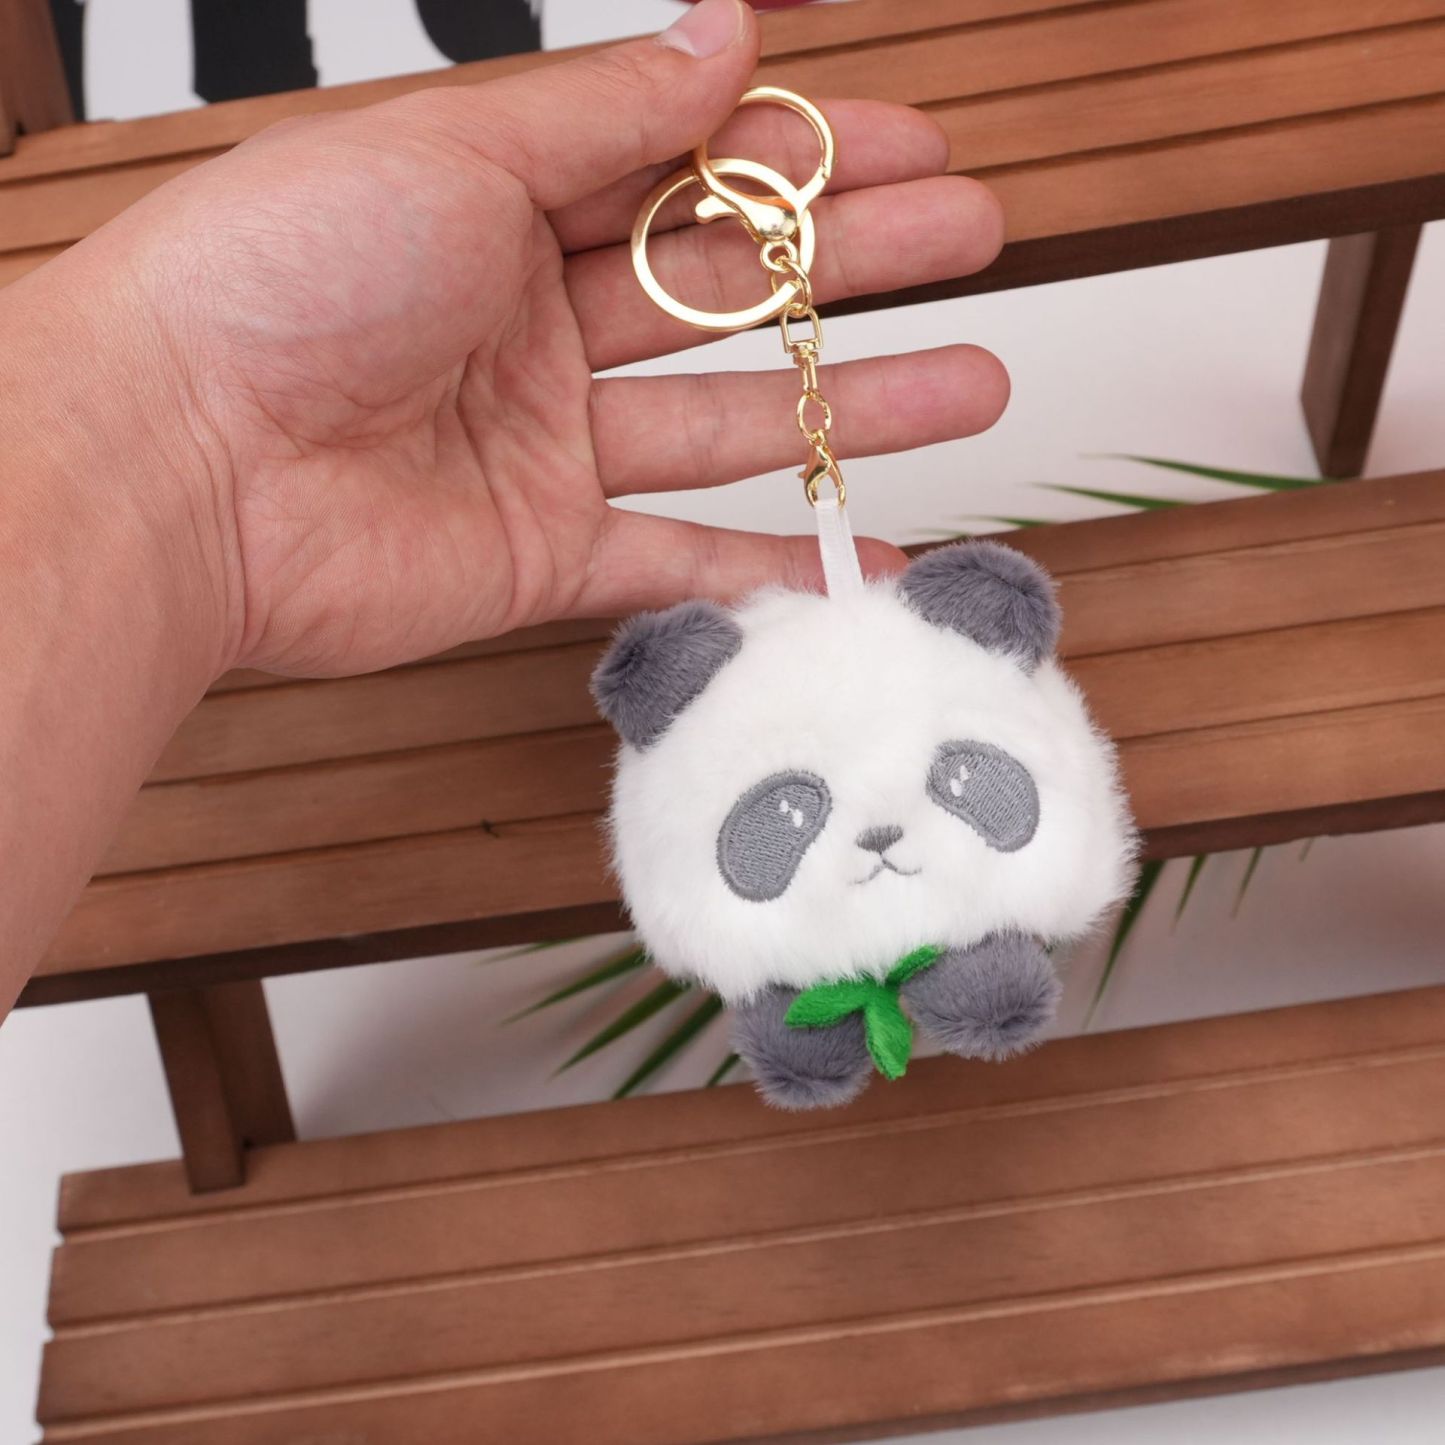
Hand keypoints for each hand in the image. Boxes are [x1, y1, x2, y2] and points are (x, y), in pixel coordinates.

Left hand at [43, 0, 1006, 676]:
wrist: (176, 461)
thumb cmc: (275, 278)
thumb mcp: (457, 150)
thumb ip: (604, 111)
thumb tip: (727, 34)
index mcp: (502, 208)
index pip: (691, 172)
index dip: (809, 157)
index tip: (915, 142)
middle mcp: (529, 327)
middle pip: (728, 292)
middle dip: (857, 265)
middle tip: (972, 242)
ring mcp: (542, 448)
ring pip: (727, 423)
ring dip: (848, 405)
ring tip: (971, 382)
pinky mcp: (539, 555)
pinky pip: (674, 560)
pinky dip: (765, 567)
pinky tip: (857, 554)